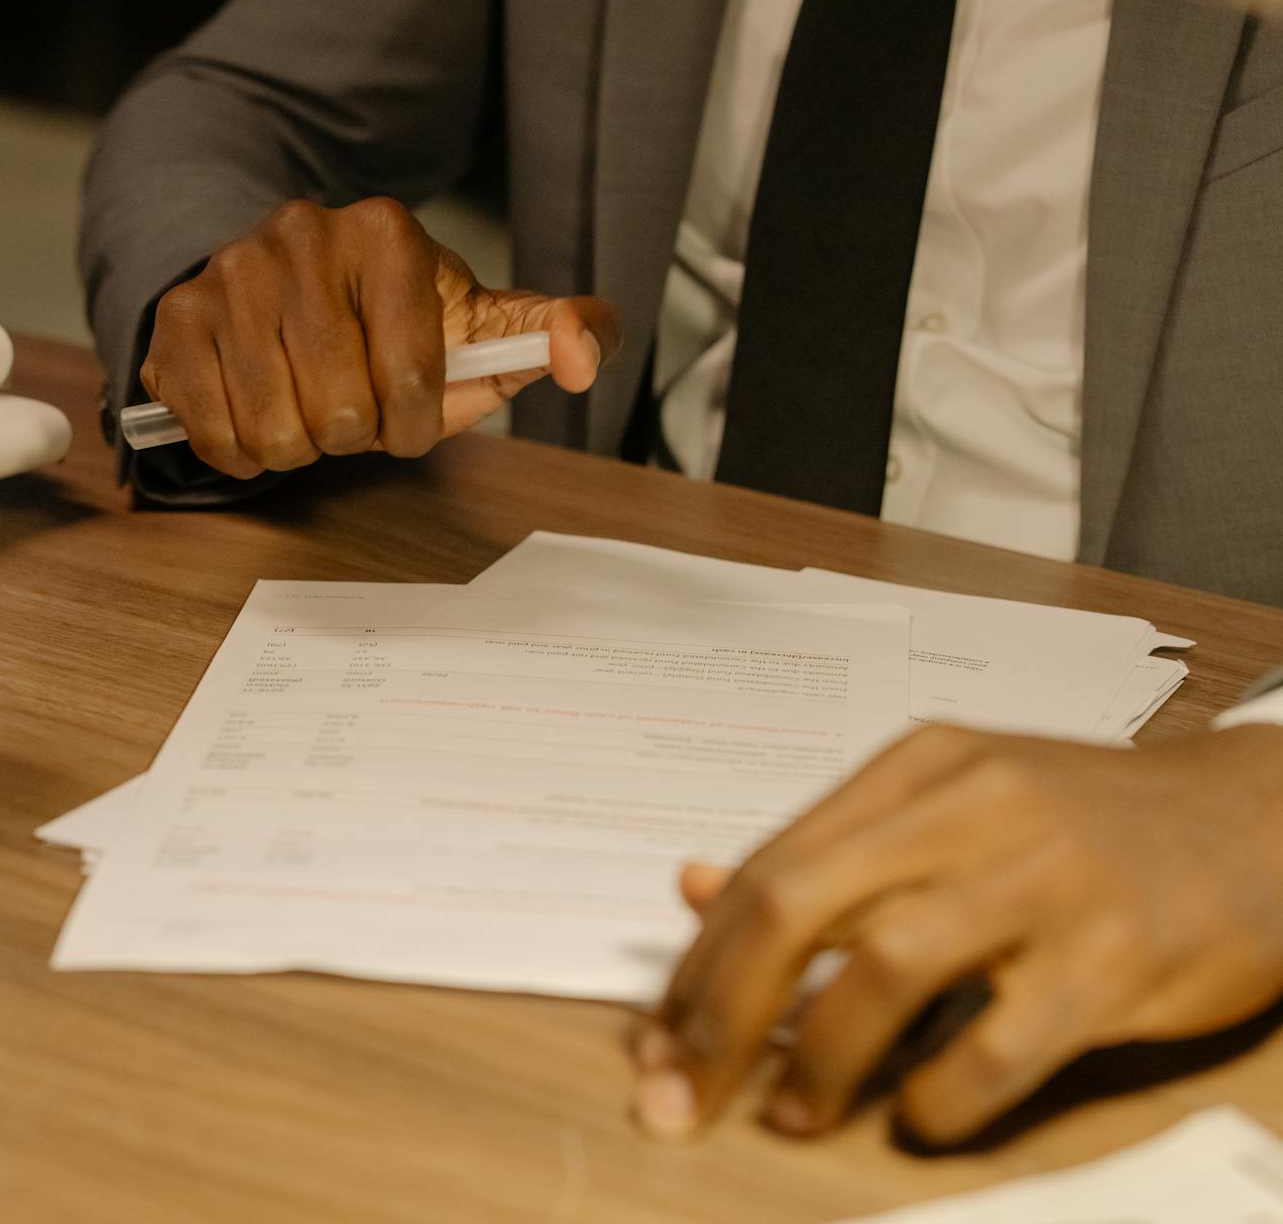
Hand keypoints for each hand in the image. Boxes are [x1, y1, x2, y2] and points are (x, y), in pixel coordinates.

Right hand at [139, 197, 618, 478]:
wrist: (277, 284)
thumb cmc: (387, 321)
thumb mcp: (476, 321)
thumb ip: (551, 333)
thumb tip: (582, 356)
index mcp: (385, 232)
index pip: (412, 377)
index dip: (414, 423)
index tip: (407, 415)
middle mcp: (299, 235)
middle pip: (338, 413)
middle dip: (352, 435)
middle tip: (347, 407)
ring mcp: (228, 275)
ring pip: (274, 432)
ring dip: (297, 448)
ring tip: (303, 409)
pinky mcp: (175, 320)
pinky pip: (216, 436)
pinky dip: (241, 452)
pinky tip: (255, 414)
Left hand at [633, 723, 1282, 1145]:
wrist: (1256, 818)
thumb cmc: (1082, 824)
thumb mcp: (946, 806)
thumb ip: (826, 850)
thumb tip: (692, 890)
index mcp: (916, 766)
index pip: (769, 866)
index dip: (699, 964)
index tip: (659, 1040)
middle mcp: (970, 806)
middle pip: (796, 904)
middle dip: (721, 1012)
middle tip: (683, 1093)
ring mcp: (1046, 876)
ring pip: (885, 965)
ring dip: (817, 1057)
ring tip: (789, 1114)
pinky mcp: (1117, 954)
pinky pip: (1001, 1040)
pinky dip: (941, 1090)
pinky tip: (917, 1115)